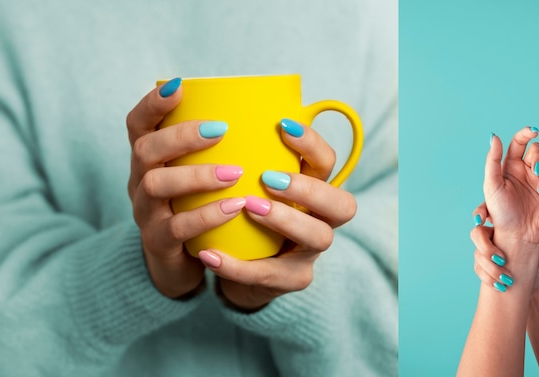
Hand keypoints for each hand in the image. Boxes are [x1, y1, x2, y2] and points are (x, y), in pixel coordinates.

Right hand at [126, 78, 244, 298]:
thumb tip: (275, 114)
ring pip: (156, 186)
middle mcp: (140, 181)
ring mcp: (146, 213)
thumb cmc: (199, 207)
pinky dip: (206, 216)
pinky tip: (234, 208)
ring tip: (234, 172)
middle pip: (145, 150)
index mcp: (150, 159)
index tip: (179, 86)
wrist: (182, 263)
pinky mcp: (159, 243)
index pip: (138, 124)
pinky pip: (176, 228)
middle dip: (181, 136)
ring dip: (196, 175)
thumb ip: (219, 149)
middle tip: (220, 130)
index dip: (153, 103)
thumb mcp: (199, 175)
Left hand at [198, 119, 356, 311]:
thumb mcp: (244, 183)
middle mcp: (321, 219)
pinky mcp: (290, 279)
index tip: (282, 126)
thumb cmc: (242, 214)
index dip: (312, 144)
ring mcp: (309, 252)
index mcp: (312, 189)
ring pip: (318, 237)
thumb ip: (237, 157)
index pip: (327, 163)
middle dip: (309, 188)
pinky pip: (270, 275)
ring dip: (285, 219)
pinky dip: (238, 266)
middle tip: (269, 178)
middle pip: (342, 204)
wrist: (238, 263)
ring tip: (249, 207)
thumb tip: (196, 102)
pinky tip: (209, 255)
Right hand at [471, 204, 538, 292]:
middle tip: (501, 259)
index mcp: (506, 225)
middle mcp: (492, 237)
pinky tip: (500, 286)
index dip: (480, 212)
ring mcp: (485, 252)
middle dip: (485, 247)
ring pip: (477, 254)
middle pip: (476, 233)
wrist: (533, 286)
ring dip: (490, 267)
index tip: (482, 220)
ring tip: (507, 278)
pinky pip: (478, 269)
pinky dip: (488, 278)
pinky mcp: (482, 266)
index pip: (487, 211)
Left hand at [484, 127, 538, 243]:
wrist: (513, 233)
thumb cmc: (499, 210)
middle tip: (536, 170)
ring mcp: (538, 181)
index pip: (519, 142)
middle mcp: (525, 170)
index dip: (527, 133)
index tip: (534, 131)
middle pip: (538, 150)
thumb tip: (494, 136)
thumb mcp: (491, 184)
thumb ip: (492, 160)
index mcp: (510, 165)